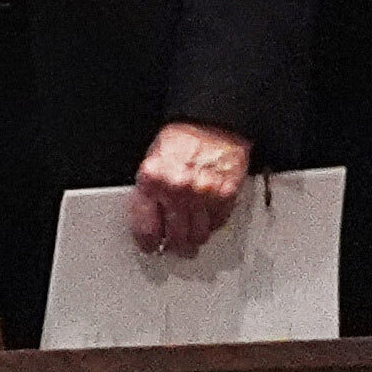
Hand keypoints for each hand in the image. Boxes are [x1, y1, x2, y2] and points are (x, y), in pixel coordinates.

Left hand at [131, 119, 250, 257]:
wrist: (211, 123)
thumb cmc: (181, 140)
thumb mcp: (152, 162)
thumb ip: (150, 193)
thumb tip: (151, 221)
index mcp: (151, 181)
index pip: (146, 227)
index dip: (148, 242)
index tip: (150, 247)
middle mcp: (176, 190)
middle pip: (174, 237)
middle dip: (173, 247)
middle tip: (173, 248)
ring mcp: (202, 194)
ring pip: (198, 235)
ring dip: (194, 241)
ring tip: (191, 240)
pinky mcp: (225, 195)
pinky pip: (218, 223)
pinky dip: (212, 225)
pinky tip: (207, 220)